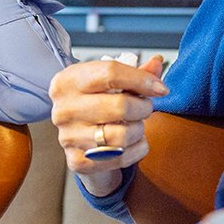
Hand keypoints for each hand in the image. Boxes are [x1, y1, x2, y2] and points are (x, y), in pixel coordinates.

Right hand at [50, 55, 167, 189]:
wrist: (77, 135)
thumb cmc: (95, 102)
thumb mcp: (108, 81)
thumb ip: (135, 72)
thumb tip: (157, 63)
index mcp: (68, 81)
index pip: (110, 73)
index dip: (141, 79)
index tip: (160, 88)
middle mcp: (64, 109)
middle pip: (120, 106)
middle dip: (143, 107)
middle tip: (145, 107)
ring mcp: (68, 138)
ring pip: (122, 135)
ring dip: (139, 129)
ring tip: (135, 124)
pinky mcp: (78, 161)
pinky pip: (122, 157)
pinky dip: (136, 150)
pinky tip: (132, 142)